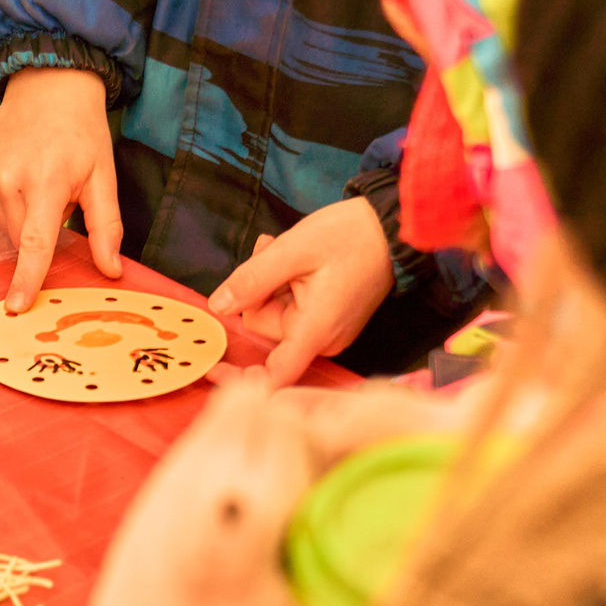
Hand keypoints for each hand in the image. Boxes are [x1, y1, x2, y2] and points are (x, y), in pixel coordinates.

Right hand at [0, 67, 122, 313]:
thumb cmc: (80, 130)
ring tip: (38, 179)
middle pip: (20, 237)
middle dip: (40, 230)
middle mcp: (8, 177)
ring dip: (22, 214)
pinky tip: (19, 174)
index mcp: (46, 181)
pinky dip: (6, 199)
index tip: (17, 305)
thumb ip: (105, 226)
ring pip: (4, 222)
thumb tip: (110, 269)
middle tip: (57, 197)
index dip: (28, 278)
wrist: (48, 85)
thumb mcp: (103, 176)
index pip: (35, 242)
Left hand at [209, 196, 392, 387]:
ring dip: (271, 283)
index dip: (241, 379)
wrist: (390, 227)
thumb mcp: (292, 250)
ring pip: (274, 313)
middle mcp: (323, 340)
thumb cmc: (349, 236)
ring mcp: (327, 332)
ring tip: (289, 254)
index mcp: (316, 331)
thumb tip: (219, 306)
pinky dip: (285, 286)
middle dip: (258, 289)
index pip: (275, 375)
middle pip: (263, 327)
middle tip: (270, 252)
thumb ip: (252, 280)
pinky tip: (296, 262)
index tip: (214, 370)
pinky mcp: (328, 321)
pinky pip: (291, 309)